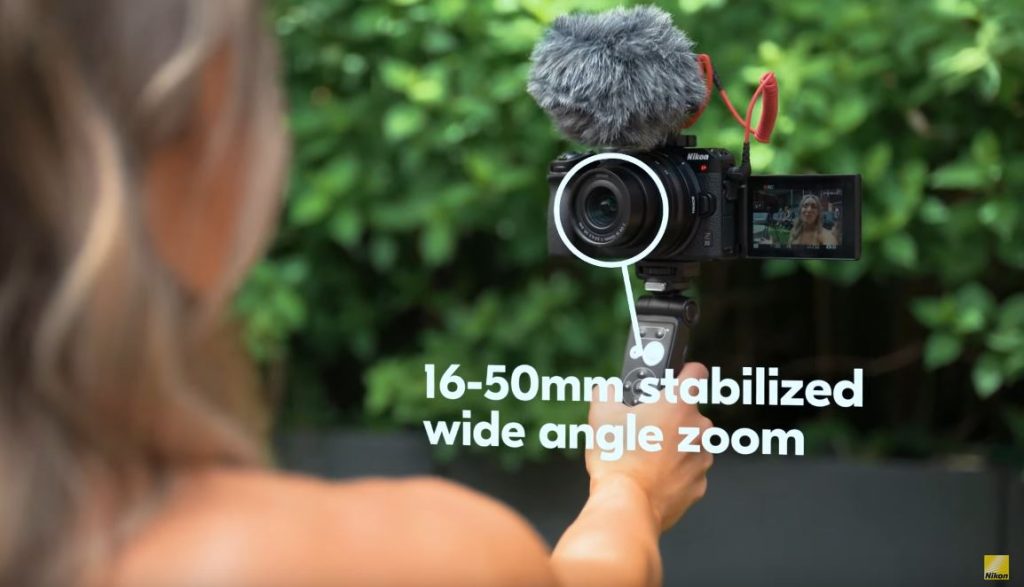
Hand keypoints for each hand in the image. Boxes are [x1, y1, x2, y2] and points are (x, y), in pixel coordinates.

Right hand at [586, 362, 712, 531]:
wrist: (627, 504)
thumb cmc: (618, 460)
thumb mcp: (601, 415)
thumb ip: (606, 392)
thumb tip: (607, 389)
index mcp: (679, 404)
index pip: (696, 372)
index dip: (684, 372)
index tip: (674, 378)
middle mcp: (698, 429)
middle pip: (689, 412)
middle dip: (669, 416)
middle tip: (644, 426)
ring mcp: (702, 458)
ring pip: (690, 442)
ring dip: (673, 444)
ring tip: (645, 454)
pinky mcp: (699, 485)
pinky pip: (688, 470)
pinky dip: (675, 470)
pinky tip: (652, 475)